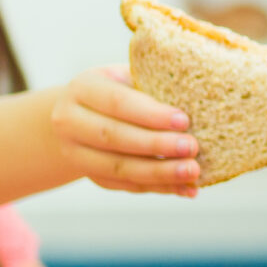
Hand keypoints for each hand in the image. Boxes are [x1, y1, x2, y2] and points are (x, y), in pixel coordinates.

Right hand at [51, 65, 200, 195]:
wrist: (76, 117)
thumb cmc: (115, 90)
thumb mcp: (123, 77)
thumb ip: (149, 84)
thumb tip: (196, 97)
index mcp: (83, 88)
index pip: (117, 102)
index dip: (150, 114)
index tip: (184, 120)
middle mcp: (70, 121)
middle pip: (115, 138)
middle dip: (156, 145)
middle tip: (192, 147)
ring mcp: (76, 153)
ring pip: (119, 168)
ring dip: (160, 173)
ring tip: (193, 172)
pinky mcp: (91, 176)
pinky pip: (126, 186)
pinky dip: (159, 188)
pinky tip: (186, 189)